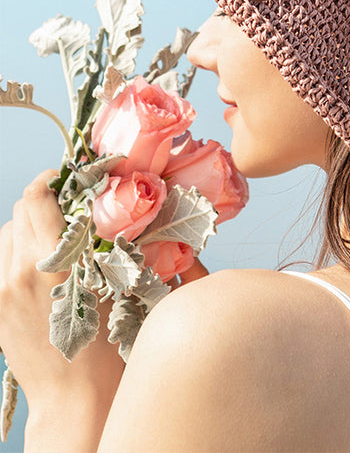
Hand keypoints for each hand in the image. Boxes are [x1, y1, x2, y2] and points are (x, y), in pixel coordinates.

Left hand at [0, 170, 209, 408]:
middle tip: (67, 206)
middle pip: (17, 213)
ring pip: (4, 236)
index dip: (50, 180)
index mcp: (52, 262)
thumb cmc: (107, 344)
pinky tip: (37, 266)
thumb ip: (105, 244)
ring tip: (52, 239)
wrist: (75, 395)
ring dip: (25, 228)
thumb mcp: (115, 284)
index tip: (64, 178)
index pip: (35, 199)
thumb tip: (112, 212)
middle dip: (42, 202)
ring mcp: (0, 290)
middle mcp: (17, 272)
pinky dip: (15, 253)